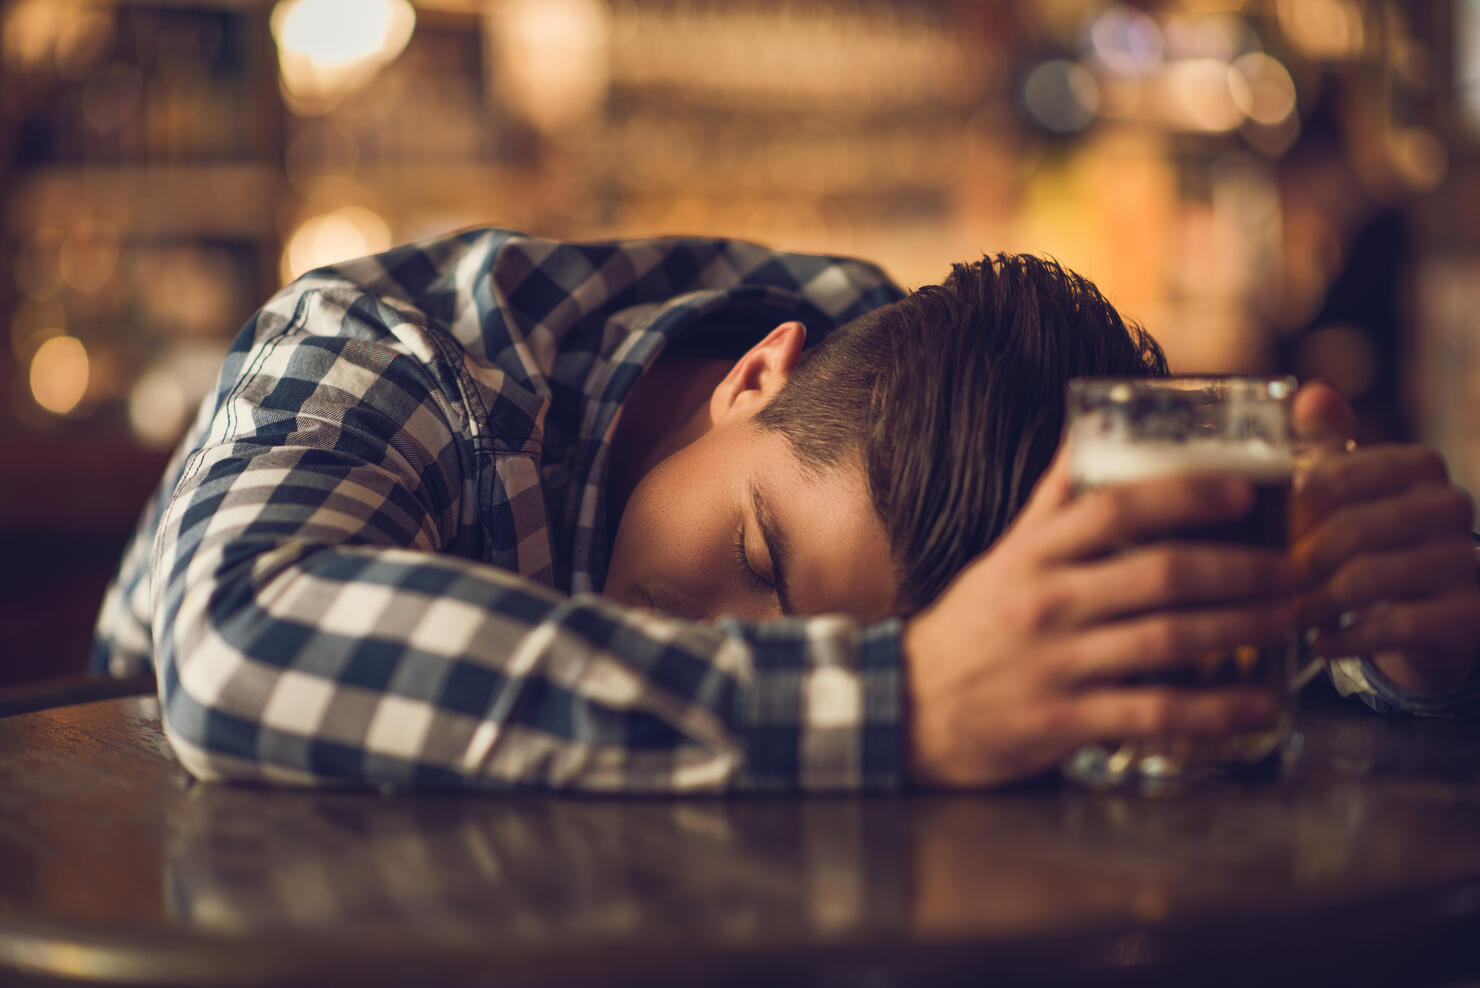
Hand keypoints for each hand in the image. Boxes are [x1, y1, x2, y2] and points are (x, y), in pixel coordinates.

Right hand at [901, 442, 1292, 788]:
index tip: (1243, 492)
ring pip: (1166, 639)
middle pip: (1158, 573)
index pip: (1115, 508)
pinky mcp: (1063, 721)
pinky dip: (1213, 709)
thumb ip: (1050, 502)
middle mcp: (1046, 602)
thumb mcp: (1001, 557)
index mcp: (1033, 555)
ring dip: (1239, 628)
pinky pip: (1152, 712)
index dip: (1184, 495)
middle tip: (1290, 568)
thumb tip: (1088, 433)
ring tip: (1287, 620)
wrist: (905, 708)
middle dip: (1238, 569)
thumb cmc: (967, 628)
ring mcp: (1055, 663)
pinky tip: (1258, 703)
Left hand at [1291, 382, 1479, 692]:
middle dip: (1298, 564)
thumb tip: (1311, 393)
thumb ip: (1322, 445)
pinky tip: (1318, 644)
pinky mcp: (1471, 611)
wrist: (1434, 610)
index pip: (1333, 479)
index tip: (1259, 536)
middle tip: (1265, 585)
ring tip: (1287, 616)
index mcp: (1418, 464)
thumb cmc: (1372, 538)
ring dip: (1316, 604)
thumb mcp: (1346, 489)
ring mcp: (1467, 558)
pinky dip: (1347, 638)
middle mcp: (1451, 505)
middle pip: (1350, 530)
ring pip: (1370, 578)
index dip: (1288, 513)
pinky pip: (1396, 625)